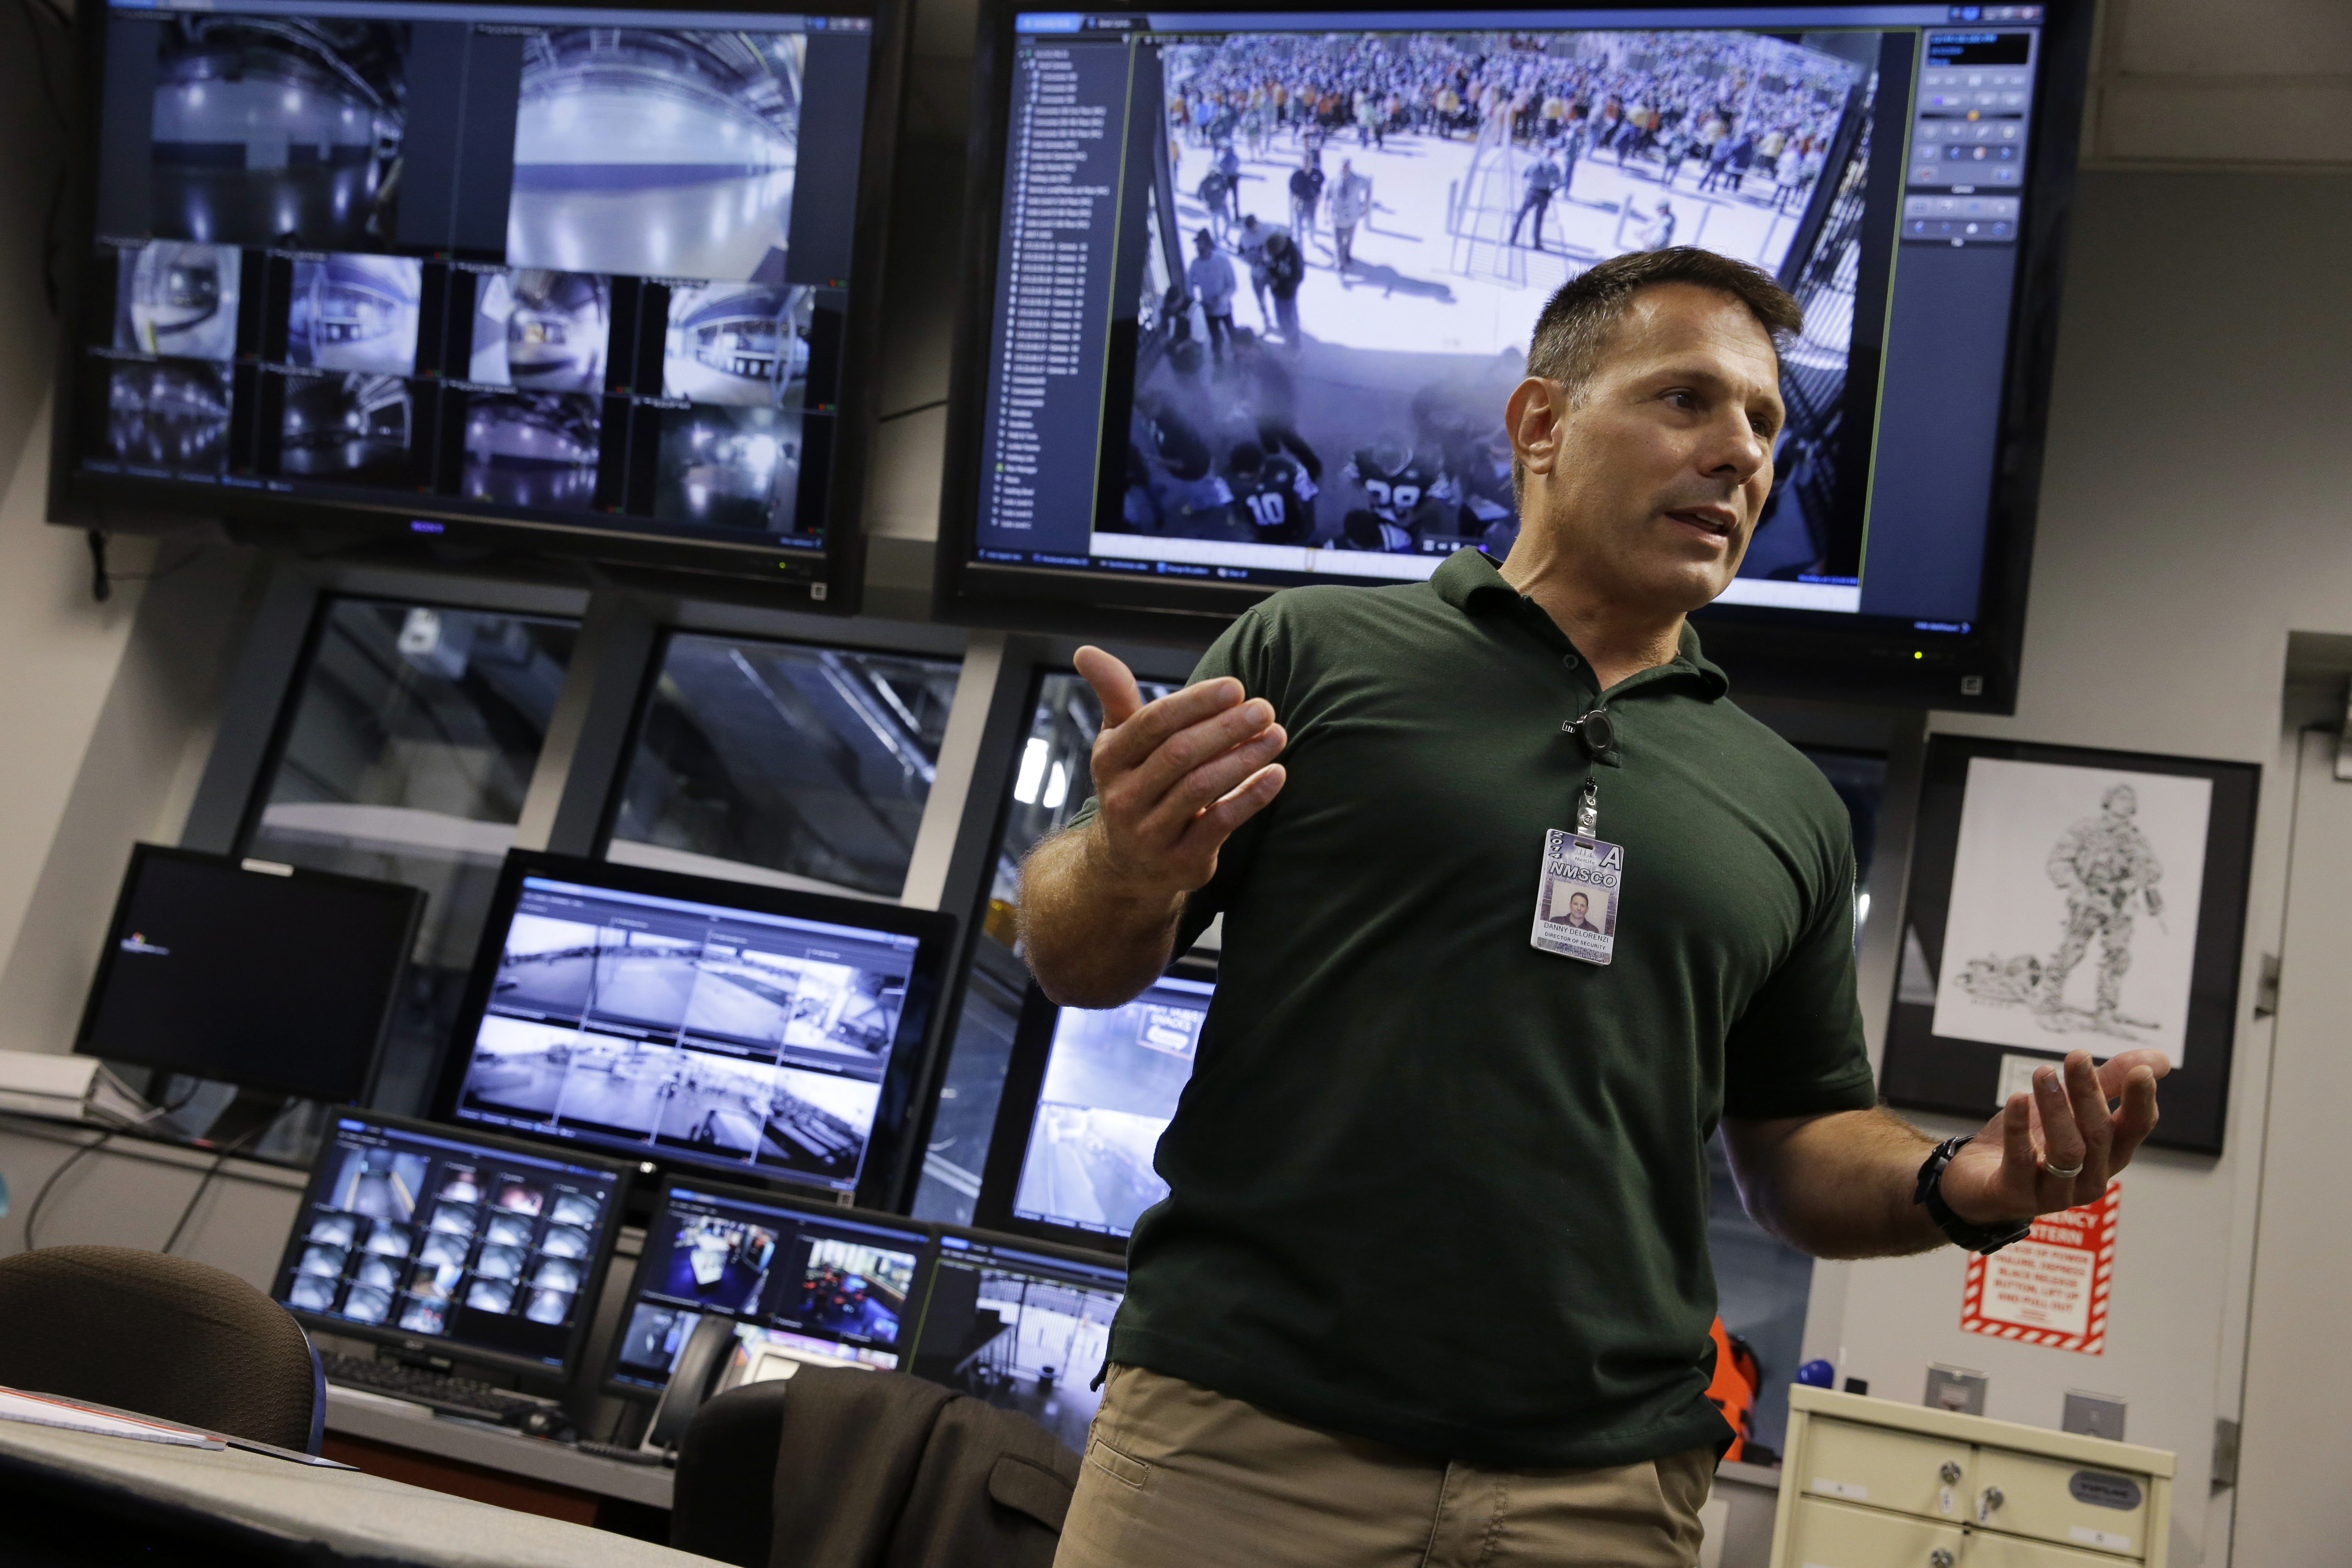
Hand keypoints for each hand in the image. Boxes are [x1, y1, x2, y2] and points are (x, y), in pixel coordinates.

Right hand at [1073, 645, 1287, 900]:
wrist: (1125, 864)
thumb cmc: (1134, 784)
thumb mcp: (1118, 742)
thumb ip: (1114, 695)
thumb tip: (1084, 650)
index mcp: (1110, 759)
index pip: (1153, 723)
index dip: (1196, 703)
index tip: (1236, 686)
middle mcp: (1124, 798)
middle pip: (1180, 754)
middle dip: (1226, 728)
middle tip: (1264, 709)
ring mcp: (1151, 833)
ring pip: (1201, 788)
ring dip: (1243, 758)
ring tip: (1277, 734)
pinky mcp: (1181, 861)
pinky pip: (1220, 824)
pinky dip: (1251, 798)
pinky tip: (1277, 774)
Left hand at [1940, 1049, 2167, 1224]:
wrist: (1975, 1181)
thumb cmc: (2029, 1143)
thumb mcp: (2068, 1108)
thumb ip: (2109, 1083)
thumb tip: (2159, 1059)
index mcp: (2107, 1156)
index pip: (2134, 1130)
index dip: (2141, 1102)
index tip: (2141, 1071)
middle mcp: (2089, 1179)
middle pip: (2098, 1136)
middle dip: (2088, 1093)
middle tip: (2076, 1056)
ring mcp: (2054, 1193)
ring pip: (2066, 1152)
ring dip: (2056, 1109)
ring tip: (2042, 1073)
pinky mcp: (2015, 1196)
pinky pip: (2021, 1162)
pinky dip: (2019, 1129)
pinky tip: (2017, 1099)